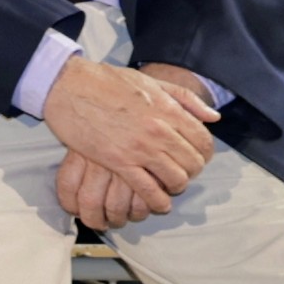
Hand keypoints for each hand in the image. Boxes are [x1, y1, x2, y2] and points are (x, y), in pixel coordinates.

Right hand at [40, 55, 221, 219]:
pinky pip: (148, 190)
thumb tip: (214, 117)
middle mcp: (160, 130)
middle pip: (193, 163)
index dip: (205, 154)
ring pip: (175, 179)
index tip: (196, 157)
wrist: (69, 85)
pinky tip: (157, 202)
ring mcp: (140, 148)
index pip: (203, 141)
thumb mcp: (151, 82)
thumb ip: (185, 99)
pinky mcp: (118, 162)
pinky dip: (157, 201)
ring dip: (176, 186)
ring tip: (168, 186)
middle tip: (182, 172)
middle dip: (191, 171)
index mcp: (169, 110)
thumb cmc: (107, 81)